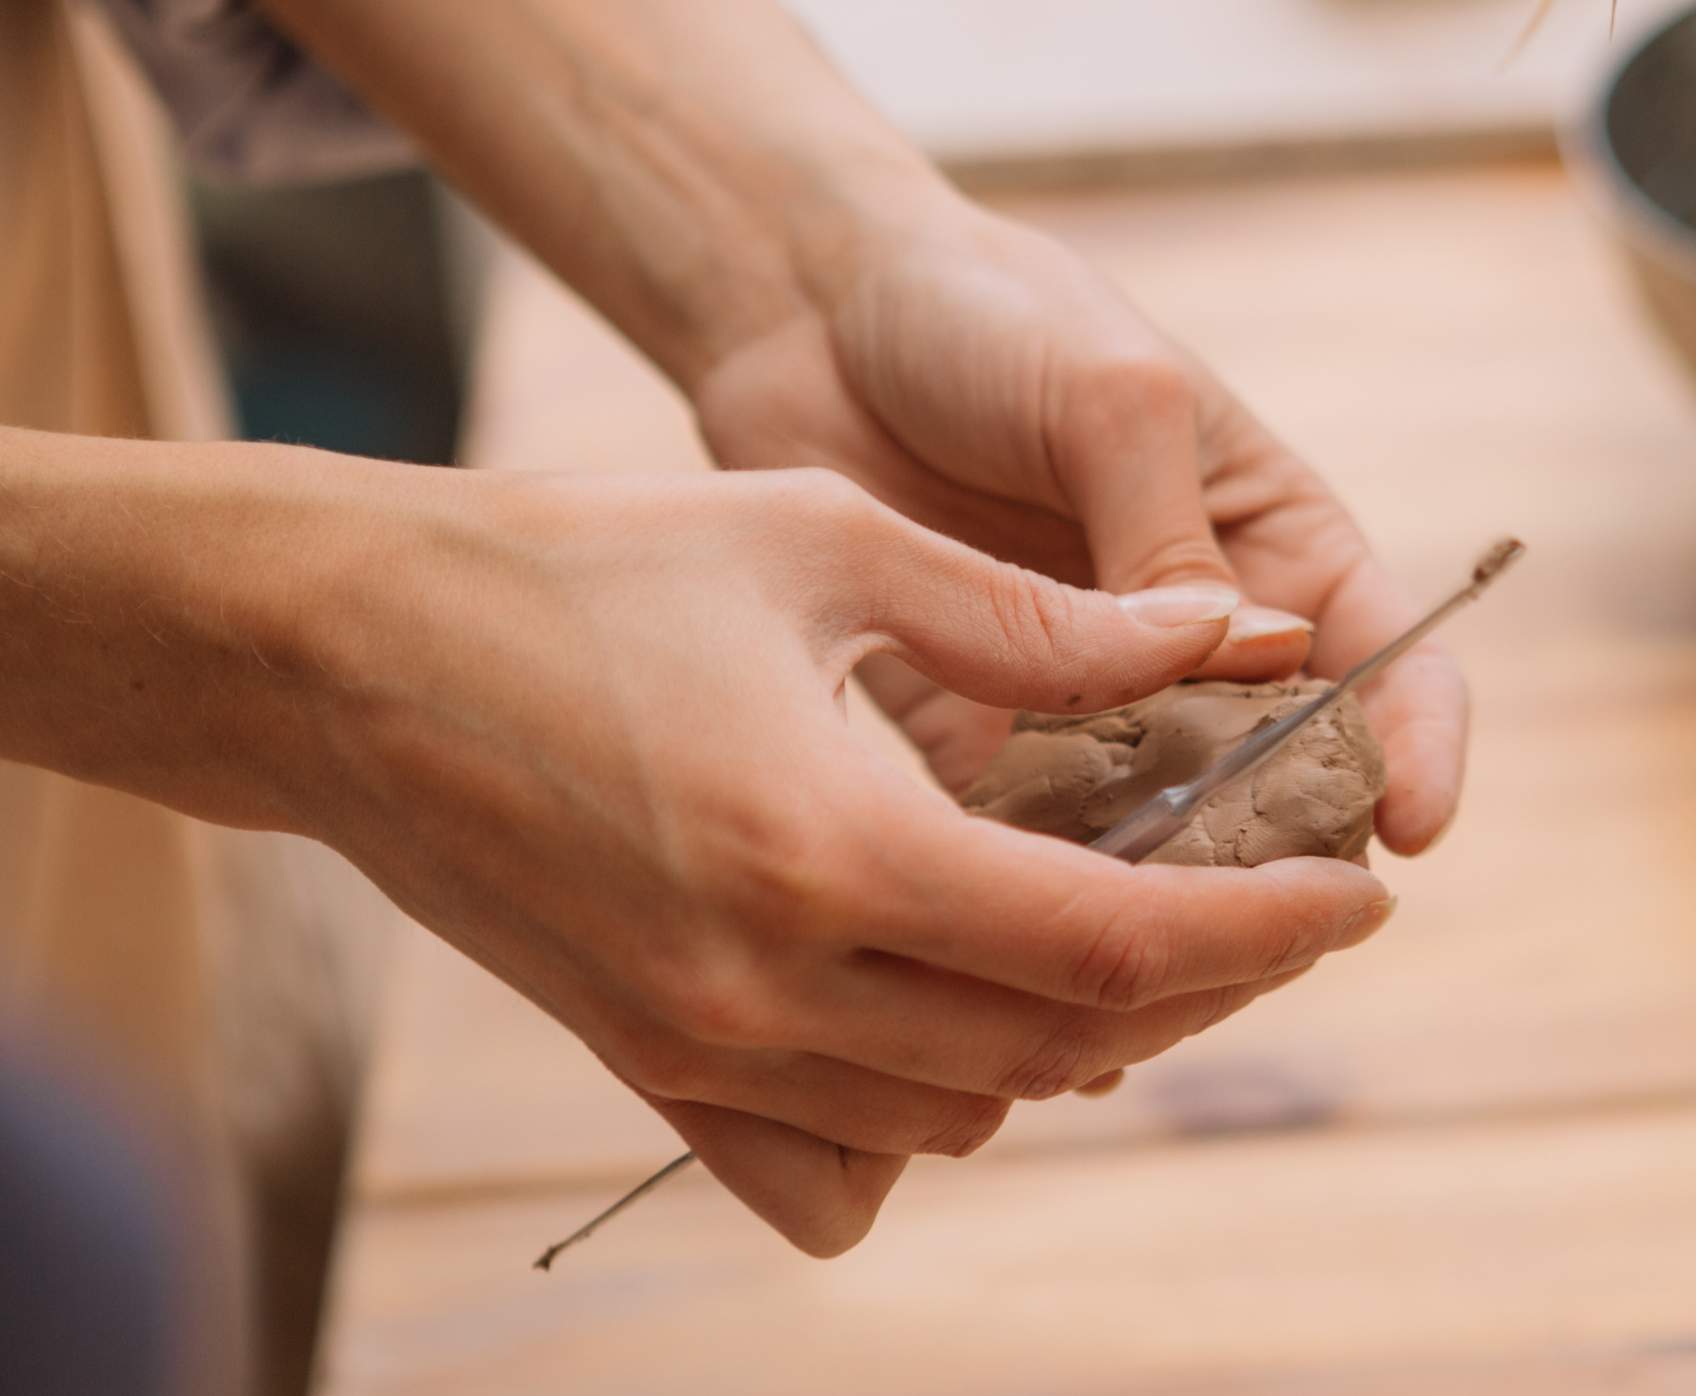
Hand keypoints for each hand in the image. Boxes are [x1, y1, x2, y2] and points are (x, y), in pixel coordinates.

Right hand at [318, 469, 1402, 1253]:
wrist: (341, 650)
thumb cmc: (582, 562)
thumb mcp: (824, 544)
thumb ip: (1036, 619)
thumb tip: (1214, 632)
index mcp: (837, 852)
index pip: (1113, 941)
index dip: (1260, 927)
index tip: (1354, 892)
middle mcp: (772, 985)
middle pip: (1055, 1045)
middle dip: (1190, 986)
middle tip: (1262, 903)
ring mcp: (699, 1044)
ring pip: (960, 1107)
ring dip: (1069, 1037)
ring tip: (1125, 929)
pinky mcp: (641, 1058)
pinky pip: (830, 1151)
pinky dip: (930, 1102)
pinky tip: (961, 1010)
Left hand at [689, 202, 1469, 854]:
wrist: (813, 306)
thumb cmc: (993, 315)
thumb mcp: (1114, 398)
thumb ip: (1174, 538)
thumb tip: (1260, 668)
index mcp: (1275, 543)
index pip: (1393, 660)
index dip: (1418, 747)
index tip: (1409, 827)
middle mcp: (1199, 636)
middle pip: (1281, 774)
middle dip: (1282, 848)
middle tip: (1260, 911)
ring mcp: (1089, 690)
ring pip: (1157, 821)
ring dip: (1156, 878)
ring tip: (1138, 931)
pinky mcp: (976, 723)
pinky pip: (1022, 825)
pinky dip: (1029, 871)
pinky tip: (1017, 906)